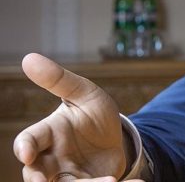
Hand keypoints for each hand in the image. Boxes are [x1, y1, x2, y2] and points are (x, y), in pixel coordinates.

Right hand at [13, 53, 136, 181]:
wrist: (115, 138)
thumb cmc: (92, 114)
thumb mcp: (84, 94)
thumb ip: (60, 80)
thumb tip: (29, 57)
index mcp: (49, 133)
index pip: (30, 140)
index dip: (26, 147)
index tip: (26, 153)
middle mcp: (52, 159)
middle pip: (37, 173)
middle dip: (39, 180)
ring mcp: (68, 176)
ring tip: (109, 181)